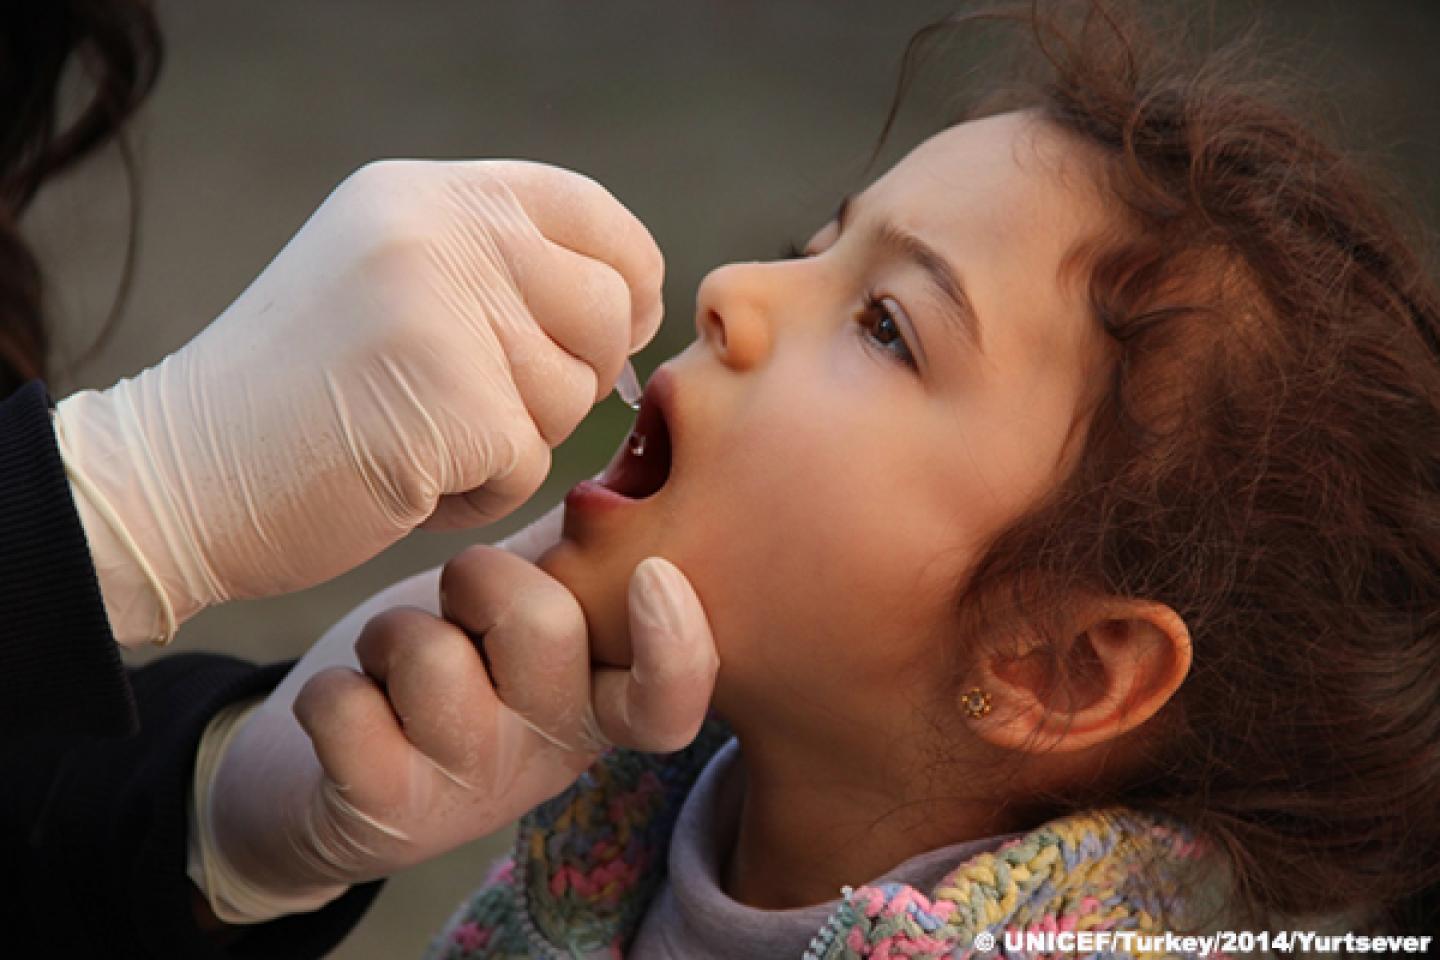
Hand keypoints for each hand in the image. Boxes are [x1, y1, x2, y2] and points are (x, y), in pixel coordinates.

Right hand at [53, 160, 663, 644]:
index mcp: (427, 193)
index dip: (626, 279)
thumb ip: (496, 266)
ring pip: (574, 395)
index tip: (615, 331)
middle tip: (486, 407)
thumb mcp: (390, 278)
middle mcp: (439, 230)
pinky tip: (405, 479)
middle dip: (571, 377)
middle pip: (606, 309)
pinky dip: (480, 495)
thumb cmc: (297, 395)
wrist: (177, 475)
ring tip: (421, 438)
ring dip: (515, 441)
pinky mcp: (451, 402)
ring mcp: (444, 310)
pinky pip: (531, 465)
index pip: (591, 213)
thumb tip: (634, 303)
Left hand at [187, 508, 717, 923]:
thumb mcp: (523, 607)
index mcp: (601, 698)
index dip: (676, 644)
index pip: (671, 698)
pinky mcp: (389, 814)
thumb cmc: (448, 662)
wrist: (332, 785)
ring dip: (388, 636)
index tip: (652, 574)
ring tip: (392, 666)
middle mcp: (553, 751)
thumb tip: (629, 457)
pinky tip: (348, 712)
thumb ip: (580, 547)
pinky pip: (345, 705)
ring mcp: (474, 788)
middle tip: (455, 607)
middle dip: (476, 578)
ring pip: (430, 654)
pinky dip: (328, 691)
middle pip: (543, 621)